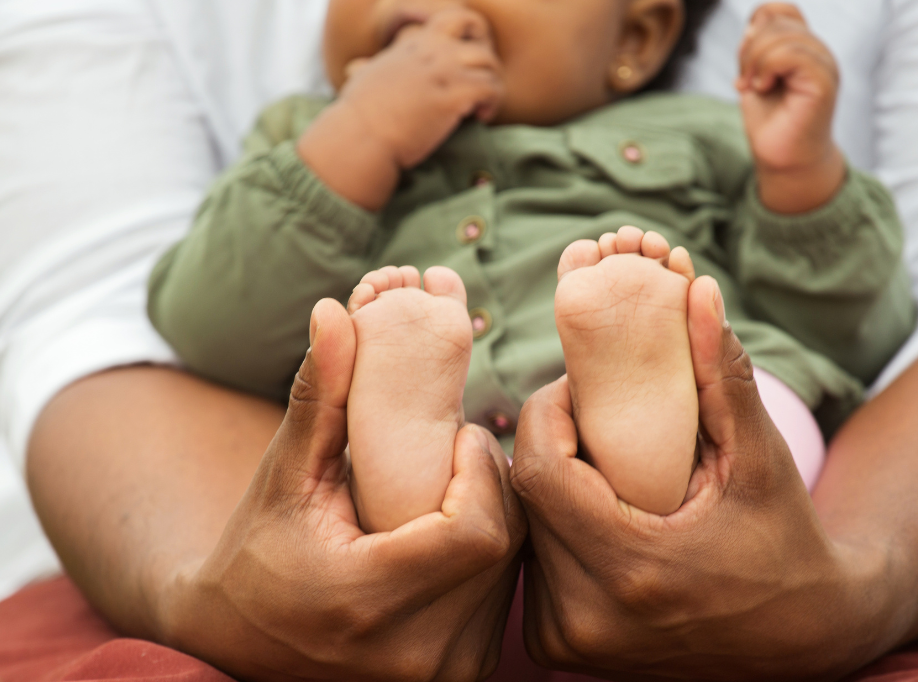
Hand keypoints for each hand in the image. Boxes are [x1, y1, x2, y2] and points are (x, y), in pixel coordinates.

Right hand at [162, 300, 525, 681]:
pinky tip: (461, 525)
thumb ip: (317, 397)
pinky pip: (505, 597)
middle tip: (463, 450)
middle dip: (493, 486)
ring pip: (515, 573)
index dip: (480, 473)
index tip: (460, 435)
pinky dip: (495, 554)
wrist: (242, 644)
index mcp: (367, 602)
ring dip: (499, 517)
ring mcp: (441, 676)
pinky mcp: (458, 679)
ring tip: (459, 484)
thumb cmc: (257, 551)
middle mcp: (415, 658)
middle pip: (505, 549)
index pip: (476, 532)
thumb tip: (334, 310)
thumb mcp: (282, 475)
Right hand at [298, 7, 503, 211]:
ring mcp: (443, 72)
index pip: (453, 19)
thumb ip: (367, 68)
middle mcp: (431, 52)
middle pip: (479, 37)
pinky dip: (493, 103)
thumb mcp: (362, 78)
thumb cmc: (358, 116)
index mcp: (413, 45)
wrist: (361, 137)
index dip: (470, 36)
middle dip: (488, 61)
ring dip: (493, 85)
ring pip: (490, 63)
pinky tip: (480, 117)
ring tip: (482, 107)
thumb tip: (356, 69)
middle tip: (482, 88)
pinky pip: (491, 88)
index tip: (468, 63)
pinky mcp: (453, 96)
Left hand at [511, 278, 896, 678]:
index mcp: (632, 568)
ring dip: (550, 487)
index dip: (549, 414)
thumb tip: (695, 290)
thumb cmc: (785, 541)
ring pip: (523, 532)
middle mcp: (588, 617)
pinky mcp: (561, 650)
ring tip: (601, 468)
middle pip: (527, 500)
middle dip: (551, 445)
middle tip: (592, 421)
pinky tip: (596, 514)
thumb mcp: (760, 458)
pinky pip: (531, 566)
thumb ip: (722, 375)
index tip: (582, 391)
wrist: (800, 642)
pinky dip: (553, 530)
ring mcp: (570, 642)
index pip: (540, 469)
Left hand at [736, 3, 844, 212]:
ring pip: (781, 35)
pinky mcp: (823, 81)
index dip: (754, 29)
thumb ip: (754, 50)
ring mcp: (823, 64)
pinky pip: (791, 54)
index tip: (745, 63)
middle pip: (775, 21)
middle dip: (749, 49)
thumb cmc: (770, 122)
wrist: (783, 159)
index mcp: (802, 47)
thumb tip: (751, 27)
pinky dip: (767, 68)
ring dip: (755, 61)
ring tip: (754, 87)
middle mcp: (817, 51)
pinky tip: (763, 88)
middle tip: (745, 81)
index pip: (778, 10)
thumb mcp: (753, 77)